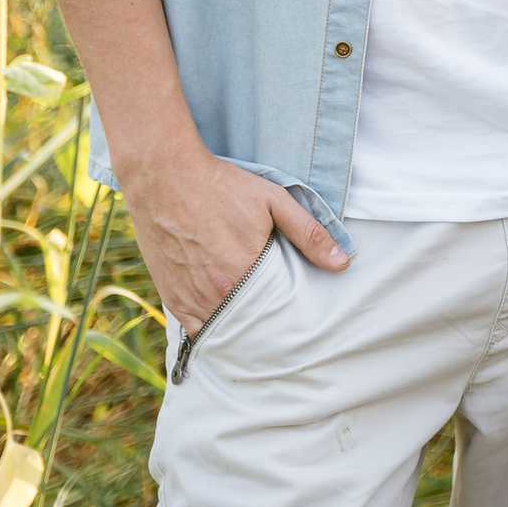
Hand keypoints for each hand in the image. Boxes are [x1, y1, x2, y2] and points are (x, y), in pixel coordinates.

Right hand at [122, 143, 348, 333]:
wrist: (165, 176)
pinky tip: (225, 315)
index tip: (297, 315)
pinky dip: (210, 325)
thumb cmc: (222, 186)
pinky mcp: (170, 296)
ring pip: (221, 329)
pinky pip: (194, 327)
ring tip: (255, 320)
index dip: (287, 315)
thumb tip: (342, 263)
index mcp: (242, 273)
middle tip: (279, 322)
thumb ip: (308, 234)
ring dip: (238, 327)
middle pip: (249, 325)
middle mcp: (213, 294)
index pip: (275, 313)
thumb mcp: (274, 201)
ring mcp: (188, 298)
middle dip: (265, 325)